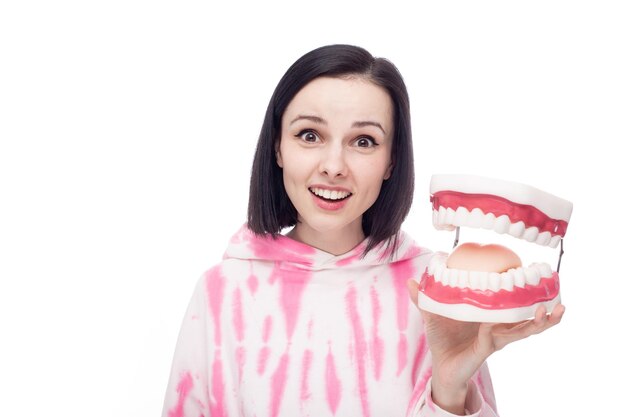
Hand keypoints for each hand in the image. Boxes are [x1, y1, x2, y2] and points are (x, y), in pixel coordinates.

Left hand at [407, 279, 564, 413]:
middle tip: (559, 302)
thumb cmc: (442, 339)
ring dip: (536, 323)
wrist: (439, 366)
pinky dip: (494, 330)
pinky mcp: (484, 350)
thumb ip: (424, 298)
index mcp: (493, 318)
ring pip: (521, 331)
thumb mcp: (433, 315)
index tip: (542, 281)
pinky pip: (493, 339)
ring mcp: (494, 340)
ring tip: (548, 311)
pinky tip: (492, 323)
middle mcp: (499, 329)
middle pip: (529, 321)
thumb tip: (412, 280)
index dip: (531, 297)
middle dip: (546, 313)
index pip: (517, 307)